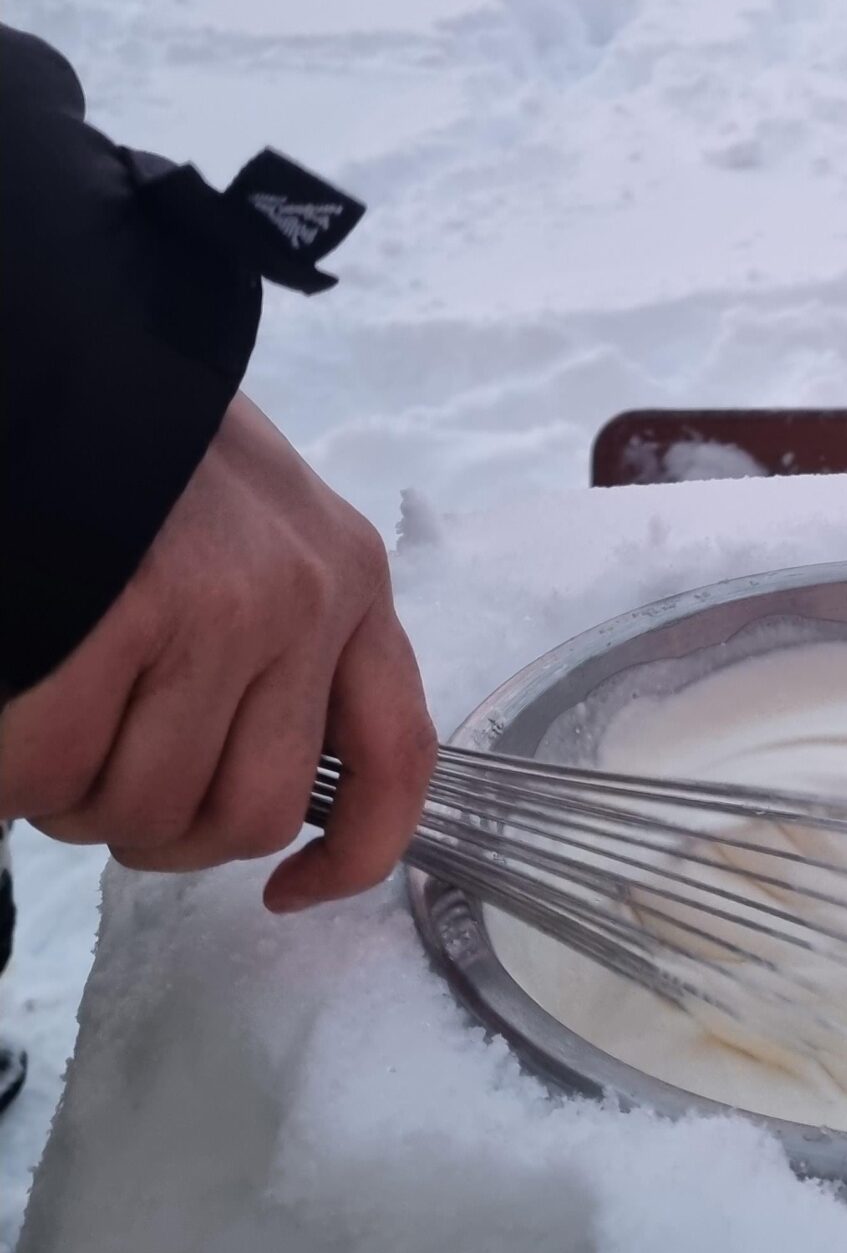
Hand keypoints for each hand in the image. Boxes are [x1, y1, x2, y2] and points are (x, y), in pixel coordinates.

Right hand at [0, 394, 434, 911]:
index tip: (290, 894)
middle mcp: (308, 601)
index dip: (356, 854)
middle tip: (105, 786)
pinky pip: (58, 767)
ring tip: (55, 736)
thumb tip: (241, 799)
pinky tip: (13, 728)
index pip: (401, 755)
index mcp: (352, 583)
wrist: (82, 359)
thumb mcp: (261, 533)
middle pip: (247, 815)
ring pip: (148, 807)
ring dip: (80, 805)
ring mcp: (224, 607)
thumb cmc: (153, 458)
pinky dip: (19, 776)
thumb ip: (281, 649)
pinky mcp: (130, 609)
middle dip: (162, 836)